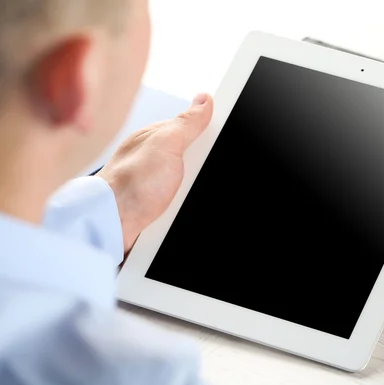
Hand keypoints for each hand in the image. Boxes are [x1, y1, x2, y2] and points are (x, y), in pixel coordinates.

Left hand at [97, 93, 212, 253]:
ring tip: (181, 199)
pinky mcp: (157, 208)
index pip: (195, 130)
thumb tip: (204, 99)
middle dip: (201, 171)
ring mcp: (156, 185)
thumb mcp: (165, 145)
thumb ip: (187, 123)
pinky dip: (182, 209)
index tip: (212, 149)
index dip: (209, 137)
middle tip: (191, 178)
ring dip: (191, 193)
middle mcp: (156, 160)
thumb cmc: (130, 185)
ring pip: (190, 185)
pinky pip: (181, 205)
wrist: (111, 225)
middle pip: (195, 161)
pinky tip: (178, 211)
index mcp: (157, 139)